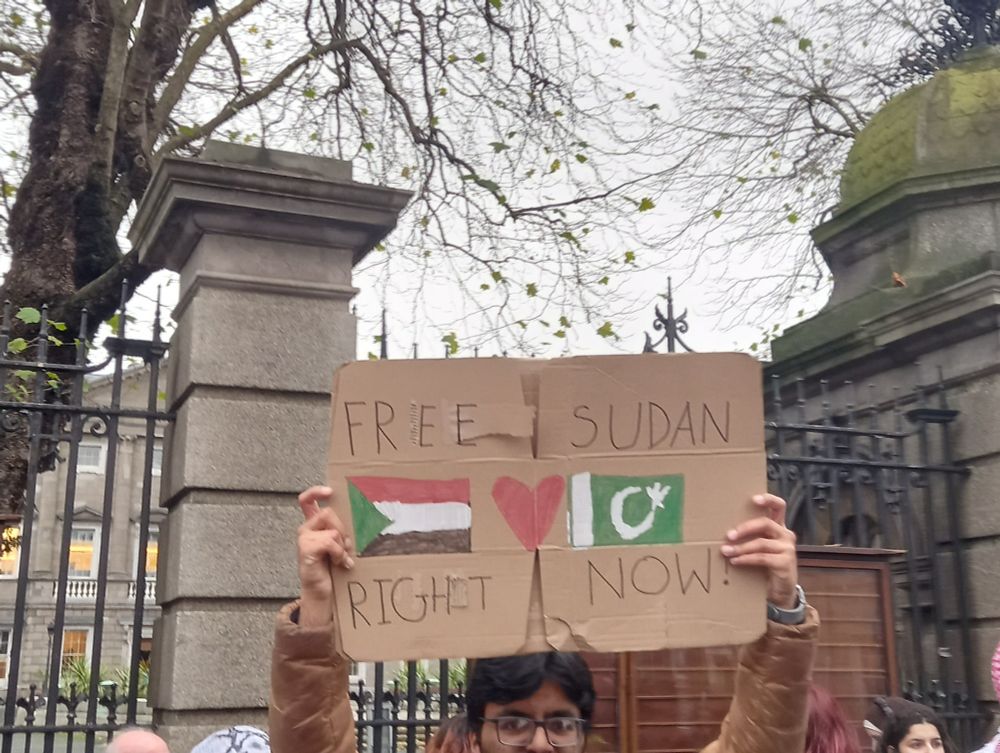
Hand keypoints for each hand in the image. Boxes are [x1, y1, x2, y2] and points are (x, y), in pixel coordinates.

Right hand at [297, 485, 353, 625]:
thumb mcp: (341, 544)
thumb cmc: (334, 567)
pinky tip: (340, 563)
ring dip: (342, 544)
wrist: (323, 591)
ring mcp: (304, 538)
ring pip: (332, 529)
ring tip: (343, 558)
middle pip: (328, 513)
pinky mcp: (305, 548)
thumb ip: (343, 530)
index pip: (307, 500)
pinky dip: (339, 553)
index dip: (316, 492)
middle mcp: (307, 529)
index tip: (330, 491)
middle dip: (343, 529)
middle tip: (347, 546)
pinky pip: (330, 541)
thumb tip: (363, 515)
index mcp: (314, 525)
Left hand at [721, 493, 797, 608]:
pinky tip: (735, 561)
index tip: (753, 499)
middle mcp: (785, 535)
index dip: (768, 500)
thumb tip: (724, 531)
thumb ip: (750, 536)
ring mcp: (788, 549)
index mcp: (779, 527)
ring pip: (761, 543)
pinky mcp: (785, 563)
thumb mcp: (759, 547)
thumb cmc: (766, 565)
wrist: (780, 591)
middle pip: (766, 523)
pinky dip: (746, 559)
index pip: (779, 506)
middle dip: (745, 528)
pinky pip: (762, 558)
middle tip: (728, 535)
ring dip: (740, 547)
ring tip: (725, 551)